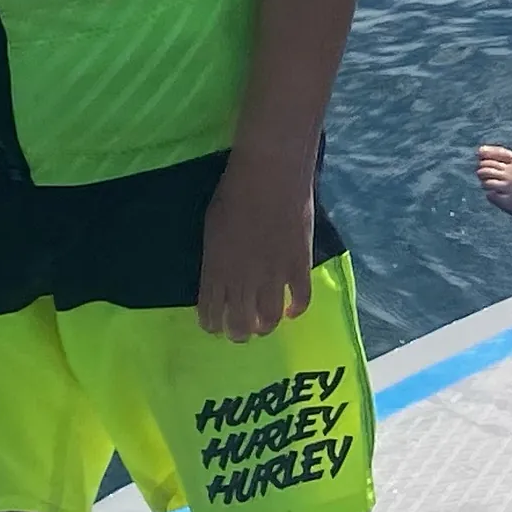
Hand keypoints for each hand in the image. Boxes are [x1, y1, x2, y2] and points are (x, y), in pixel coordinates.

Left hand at [198, 152, 315, 340]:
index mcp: (216, 270)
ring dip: (265, 327)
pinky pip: (300, 300)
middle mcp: (243, 280)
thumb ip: (215, 260)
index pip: (211, 312)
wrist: (269, 177)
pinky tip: (291, 310)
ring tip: (265, 326)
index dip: (212, 325)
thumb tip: (219, 278)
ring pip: (269, 319)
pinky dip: (296, 310)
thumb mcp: (211, 230)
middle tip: (241, 333)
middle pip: (240, 324)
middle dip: (238, 334)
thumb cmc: (233, 195)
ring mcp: (273, 275)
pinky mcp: (298, 266)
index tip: (215, 327)